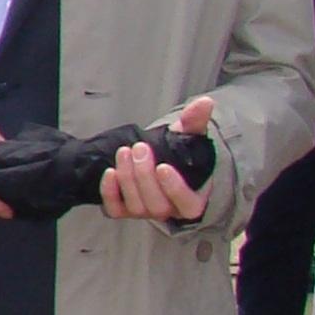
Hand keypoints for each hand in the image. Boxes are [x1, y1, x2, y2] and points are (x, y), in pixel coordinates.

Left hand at [100, 95, 212, 223]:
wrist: (150, 160)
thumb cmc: (175, 153)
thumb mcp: (186, 136)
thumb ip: (195, 122)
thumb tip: (205, 102)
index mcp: (192, 199)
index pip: (187, 204)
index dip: (174, 188)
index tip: (163, 166)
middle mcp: (169, 210)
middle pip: (157, 204)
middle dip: (144, 175)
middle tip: (138, 148)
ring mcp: (146, 212)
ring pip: (137, 207)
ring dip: (128, 178)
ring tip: (124, 152)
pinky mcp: (124, 209)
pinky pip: (115, 209)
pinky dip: (109, 192)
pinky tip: (109, 172)